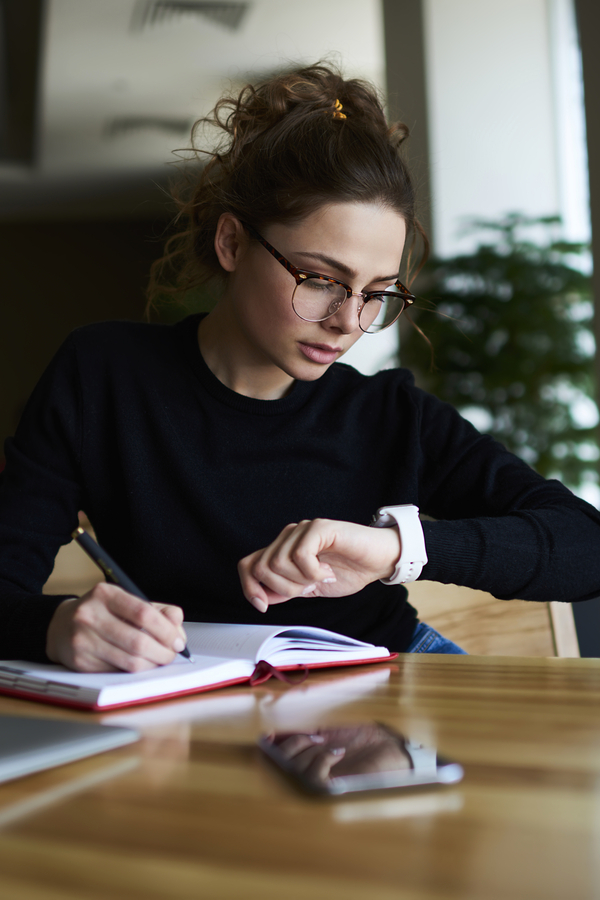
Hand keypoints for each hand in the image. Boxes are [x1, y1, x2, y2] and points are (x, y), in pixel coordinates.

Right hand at [46, 582, 187, 672]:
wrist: (62, 626)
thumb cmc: (103, 614)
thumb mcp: (128, 603)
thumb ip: (159, 612)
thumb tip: (178, 633)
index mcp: (105, 594)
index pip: (143, 613)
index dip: (166, 631)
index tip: (178, 641)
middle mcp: (90, 615)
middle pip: (138, 642)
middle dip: (163, 652)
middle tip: (171, 655)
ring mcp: (83, 640)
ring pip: (130, 661)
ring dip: (152, 665)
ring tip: (158, 661)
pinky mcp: (80, 662)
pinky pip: (118, 672)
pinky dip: (134, 671)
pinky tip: (138, 664)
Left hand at [238, 518, 400, 611]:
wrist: (379, 560)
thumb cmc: (349, 571)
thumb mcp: (310, 588)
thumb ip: (286, 589)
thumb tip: (261, 597)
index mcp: (283, 550)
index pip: (248, 565)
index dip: (249, 588)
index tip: (263, 606)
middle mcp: (289, 536)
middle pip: (261, 567)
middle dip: (283, 588)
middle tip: (309, 588)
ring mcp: (303, 530)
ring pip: (278, 562)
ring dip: (301, 580)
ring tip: (321, 578)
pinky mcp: (319, 527)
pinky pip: (300, 555)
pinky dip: (313, 571)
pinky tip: (327, 572)